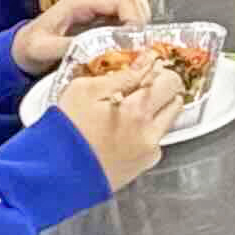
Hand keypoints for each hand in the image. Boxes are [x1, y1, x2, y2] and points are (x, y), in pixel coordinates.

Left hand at [11, 0, 151, 75]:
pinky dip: (135, 34)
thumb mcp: (43, 49)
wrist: (21, 49)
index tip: (136, 45)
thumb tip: (94, 51)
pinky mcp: (103, 21)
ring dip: (140, 28)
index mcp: (83, 1)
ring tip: (134, 51)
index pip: (124, 0)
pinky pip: (128, 20)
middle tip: (138, 49)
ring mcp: (100, 9)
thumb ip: (68, 47)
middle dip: (142, 23)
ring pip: (136, 7)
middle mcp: (95, 1)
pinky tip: (128, 52)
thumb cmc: (30, 47)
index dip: (136, 21)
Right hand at [53, 61, 185, 189]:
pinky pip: (157, 139)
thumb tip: (145, 62)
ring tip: (133, 107)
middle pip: (176, 99)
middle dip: (164, 88)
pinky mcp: (146, 164)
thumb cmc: (66, 129)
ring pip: (169, 120)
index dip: (159, 70)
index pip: (169, 80)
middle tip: (142, 86)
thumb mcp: (84, 91)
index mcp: (137, 110)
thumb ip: (121, 76)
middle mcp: (151, 131)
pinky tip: (126, 130)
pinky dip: (148, 130)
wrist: (58, 173)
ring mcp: (150, 149)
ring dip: (159, 108)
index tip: (148, 67)